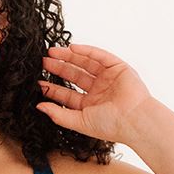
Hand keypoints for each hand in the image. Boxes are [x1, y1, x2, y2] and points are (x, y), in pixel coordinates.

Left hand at [36, 43, 152, 143]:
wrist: (133, 120)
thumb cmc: (109, 125)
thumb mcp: (79, 121)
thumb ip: (58, 114)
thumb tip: (39, 107)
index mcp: (90, 105)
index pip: (67, 94)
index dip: (53, 88)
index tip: (39, 83)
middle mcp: (98, 90)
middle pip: (74, 76)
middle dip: (59, 68)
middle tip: (43, 61)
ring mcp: (108, 78)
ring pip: (85, 63)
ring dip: (69, 57)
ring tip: (52, 52)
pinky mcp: (117, 67)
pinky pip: (99, 56)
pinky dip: (86, 51)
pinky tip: (72, 48)